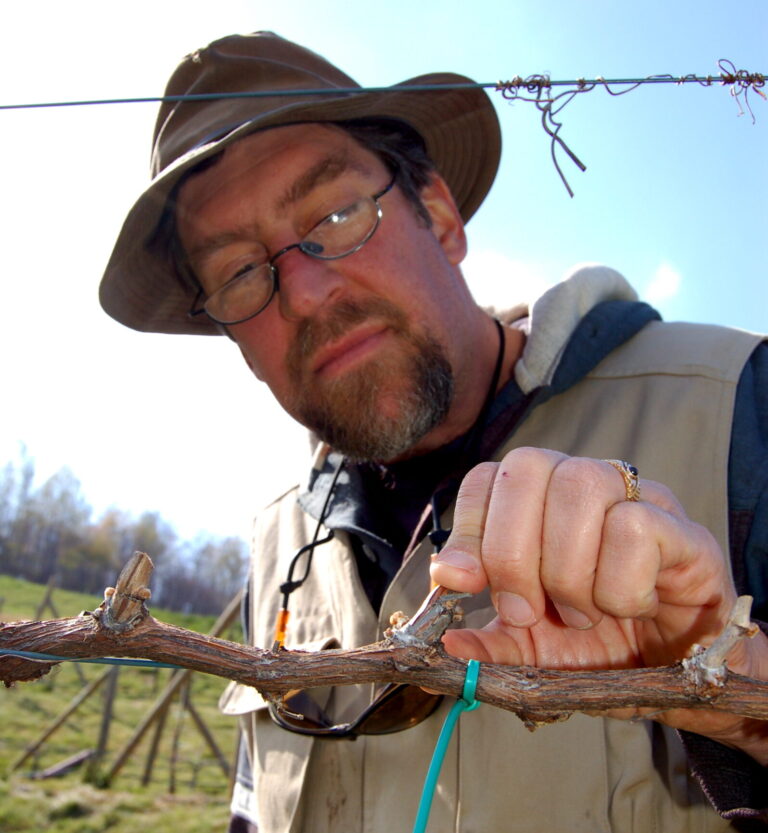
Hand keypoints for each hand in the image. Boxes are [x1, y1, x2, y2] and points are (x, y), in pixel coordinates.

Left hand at [430, 447, 767, 758]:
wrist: (674, 669)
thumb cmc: (597, 640)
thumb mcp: (532, 647)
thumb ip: (491, 641)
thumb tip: (445, 642)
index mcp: (536, 500)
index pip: (486, 476)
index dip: (469, 527)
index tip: (466, 583)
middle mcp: (581, 482)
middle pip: (527, 467)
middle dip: (512, 553)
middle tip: (526, 611)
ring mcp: (634, 497)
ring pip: (579, 488)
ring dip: (568, 572)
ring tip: (583, 612)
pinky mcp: (681, 527)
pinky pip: (634, 527)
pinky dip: (619, 587)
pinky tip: (633, 606)